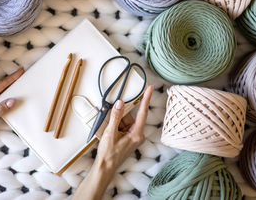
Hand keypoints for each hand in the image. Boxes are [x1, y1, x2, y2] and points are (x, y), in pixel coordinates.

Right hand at [73, 85, 153, 199]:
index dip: (146, 99)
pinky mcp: (128, 138)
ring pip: (126, 121)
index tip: (150, 89)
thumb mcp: (111, 133)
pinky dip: (116, 127)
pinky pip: (123, 126)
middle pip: (131, 116)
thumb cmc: (109, 154)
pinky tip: (111, 133)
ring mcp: (133, 137)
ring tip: (110, 132)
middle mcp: (137, 135)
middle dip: (120, 116)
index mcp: (137, 134)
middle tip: (112, 123)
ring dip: (117, 123)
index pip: (143, 112)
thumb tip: (120, 104)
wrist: (105, 167)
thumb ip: (116, 117)